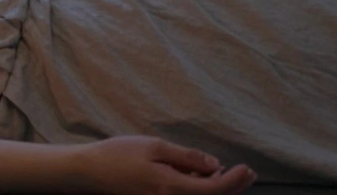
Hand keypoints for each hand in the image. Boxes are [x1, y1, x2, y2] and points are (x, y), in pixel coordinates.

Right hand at [77, 135, 255, 194]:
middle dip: (233, 188)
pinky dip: (200, 191)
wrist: (90, 172)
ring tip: (226, 174)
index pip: (214, 190)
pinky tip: (202, 178)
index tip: (246, 168)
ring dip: (217, 190)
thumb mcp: (154, 146)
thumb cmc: (118, 155)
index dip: (235, 181)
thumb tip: (214, 165)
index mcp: (170, 186)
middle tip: (247, 173)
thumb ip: (186, 156)